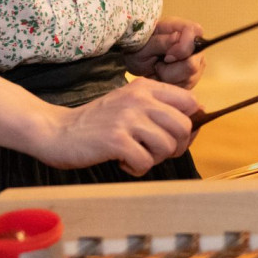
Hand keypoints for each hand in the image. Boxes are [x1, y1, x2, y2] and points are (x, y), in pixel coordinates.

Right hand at [37, 78, 199, 174]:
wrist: (57, 131)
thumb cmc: (97, 123)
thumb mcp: (129, 104)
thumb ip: (158, 107)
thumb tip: (200, 114)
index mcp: (145, 88)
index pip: (190, 102)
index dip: (189, 123)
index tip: (173, 135)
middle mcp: (139, 99)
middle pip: (184, 127)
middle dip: (174, 146)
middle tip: (153, 150)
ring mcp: (128, 119)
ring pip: (167, 146)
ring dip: (153, 158)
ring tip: (133, 154)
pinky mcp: (116, 140)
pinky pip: (146, 162)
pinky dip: (135, 169)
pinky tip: (121, 161)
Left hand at [123, 16, 205, 87]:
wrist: (135, 62)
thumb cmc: (137, 49)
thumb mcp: (142, 46)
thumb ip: (160, 42)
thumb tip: (177, 37)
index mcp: (179, 26)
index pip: (195, 32)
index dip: (182, 48)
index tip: (166, 57)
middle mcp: (192, 42)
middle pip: (194, 63)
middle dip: (172, 70)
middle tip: (158, 65)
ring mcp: (196, 59)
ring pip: (190, 78)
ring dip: (170, 78)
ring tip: (159, 70)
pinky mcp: (194, 74)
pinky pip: (188, 86)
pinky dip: (172, 85)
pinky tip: (164, 78)